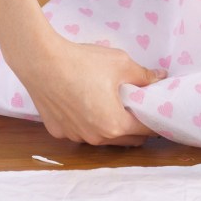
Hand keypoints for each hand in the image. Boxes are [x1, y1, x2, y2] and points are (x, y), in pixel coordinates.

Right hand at [10, 37, 164, 146]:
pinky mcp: (58, 130)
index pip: (146, 130)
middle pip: (127, 139)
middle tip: (139, 109)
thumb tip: (159, 78)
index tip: (159, 112)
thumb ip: (144, 75)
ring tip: (114, 108)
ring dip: (112, 128)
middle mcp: (96, 137)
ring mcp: (75, 136)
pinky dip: (88, 124)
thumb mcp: (121, 64)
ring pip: (103, 138)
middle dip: (137, 127)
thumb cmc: (82, 62)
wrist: (40, 61)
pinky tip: (87, 106)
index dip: (156, 121)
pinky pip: (81, 131)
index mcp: (115, 125)